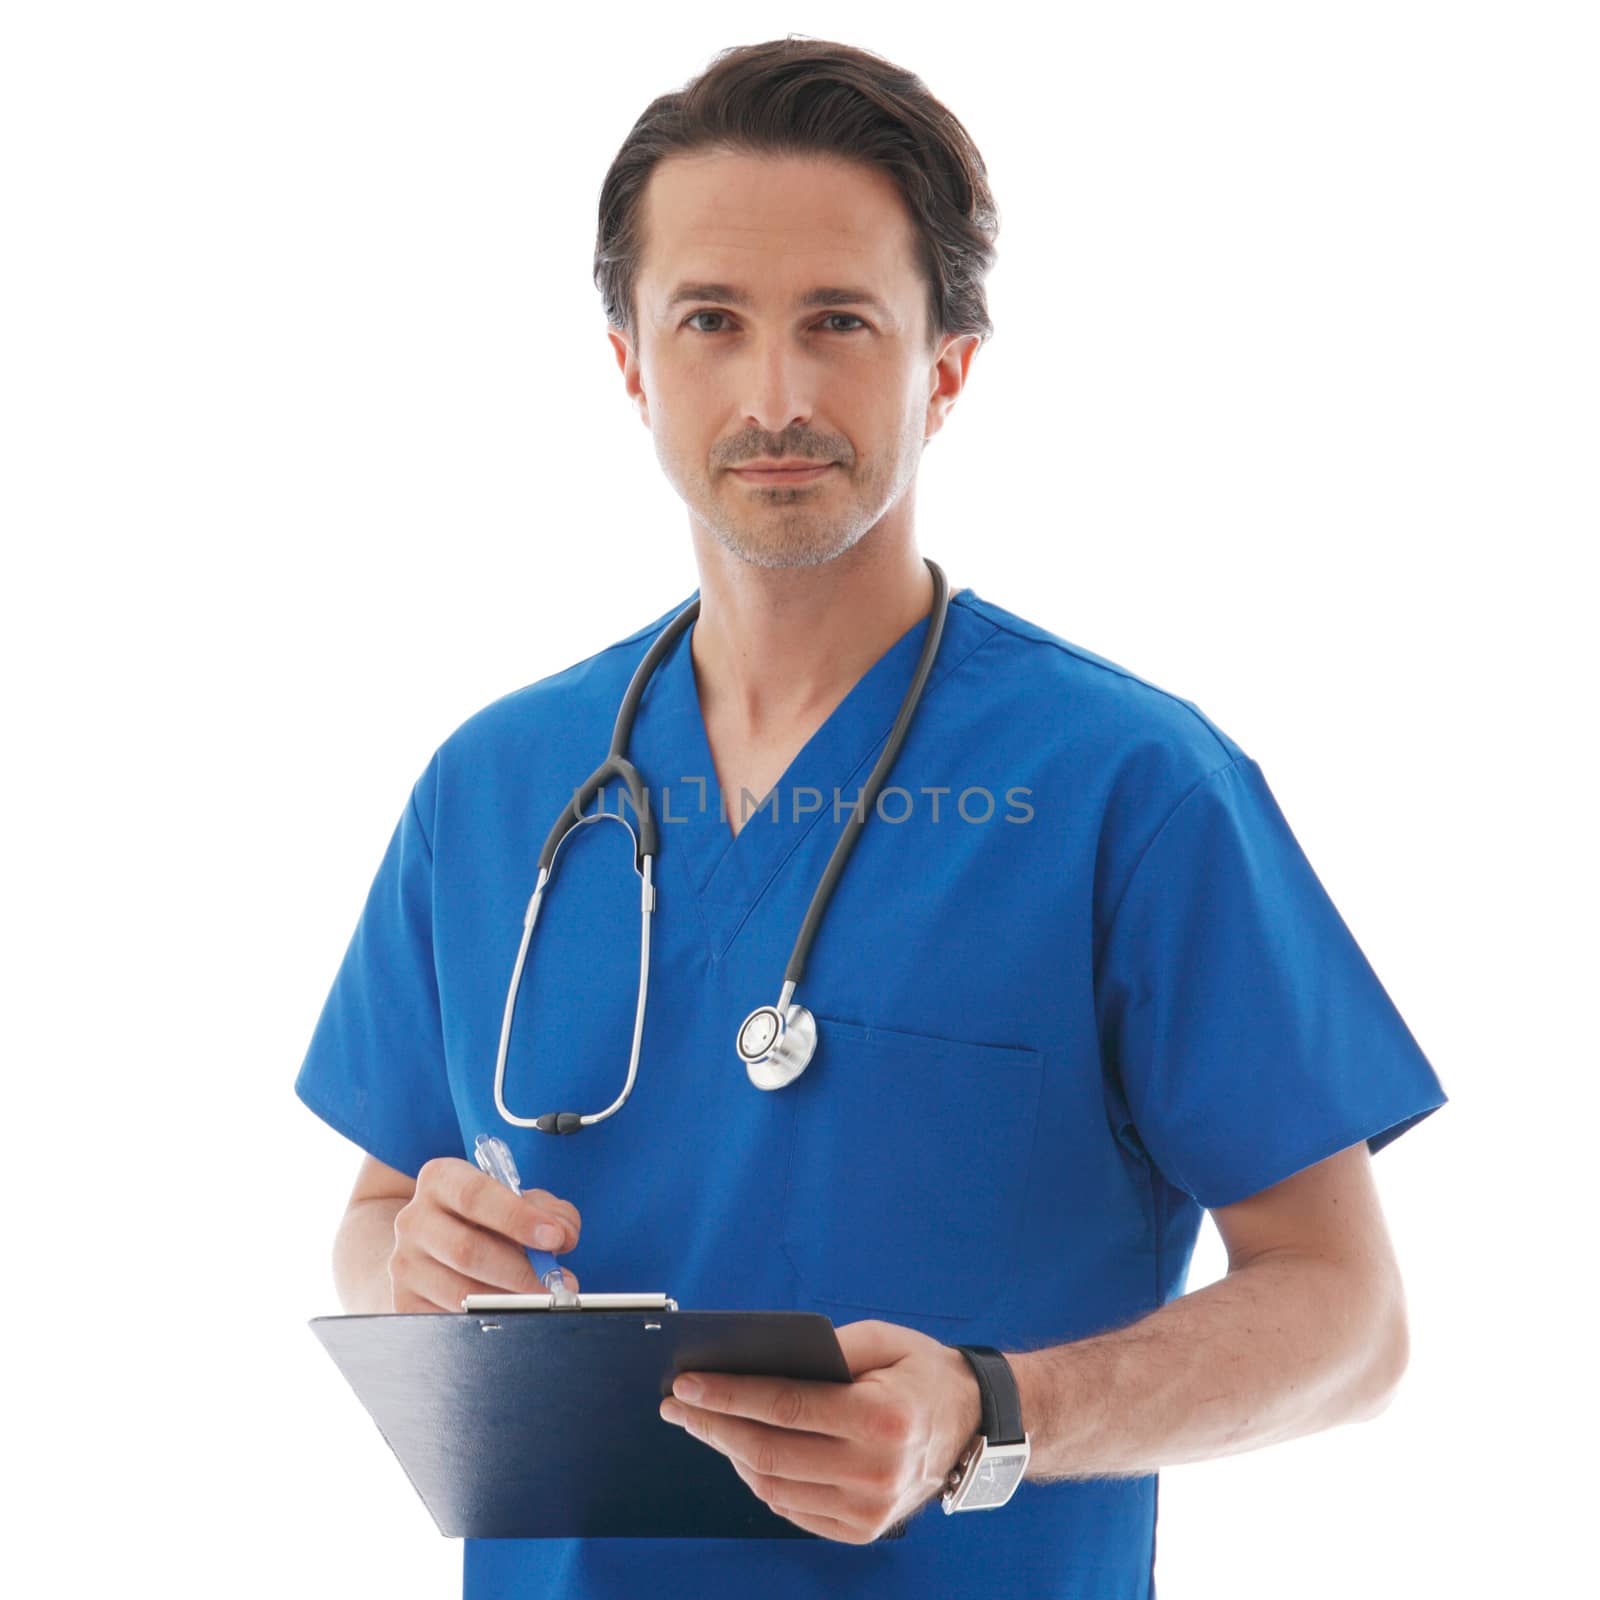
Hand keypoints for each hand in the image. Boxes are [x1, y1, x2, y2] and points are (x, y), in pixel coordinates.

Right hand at [388, 1156, 581, 1311]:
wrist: (430, 1244)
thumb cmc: (485, 1218)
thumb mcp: (519, 1201)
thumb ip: (549, 1211)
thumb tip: (563, 1236)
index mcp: (441, 1179)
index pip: (475, 1195)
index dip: (518, 1218)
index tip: (554, 1238)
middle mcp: (414, 1219)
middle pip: (467, 1249)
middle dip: (520, 1270)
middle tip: (556, 1283)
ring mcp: (404, 1263)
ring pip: (459, 1291)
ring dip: (509, 1300)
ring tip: (540, 1300)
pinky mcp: (405, 1302)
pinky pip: (449, 1320)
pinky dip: (487, 1319)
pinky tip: (510, 1313)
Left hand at [658, 1319, 981, 1542]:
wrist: (975, 1426)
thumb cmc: (921, 1373)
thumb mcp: (883, 1340)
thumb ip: (827, 1347)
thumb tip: (760, 1361)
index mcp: (880, 1418)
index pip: (785, 1407)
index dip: (728, 1395)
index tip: (686, 1384)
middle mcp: (875, 1470)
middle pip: (769, 1452)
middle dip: (713, 1426)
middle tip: (677, 1405)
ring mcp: (869, 1509)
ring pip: (773, 1487)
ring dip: (730, 1455)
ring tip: (705, 1425)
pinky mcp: (863, 1529)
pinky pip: (792, 1509)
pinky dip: (761, 1481)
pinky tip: (742, 1454)